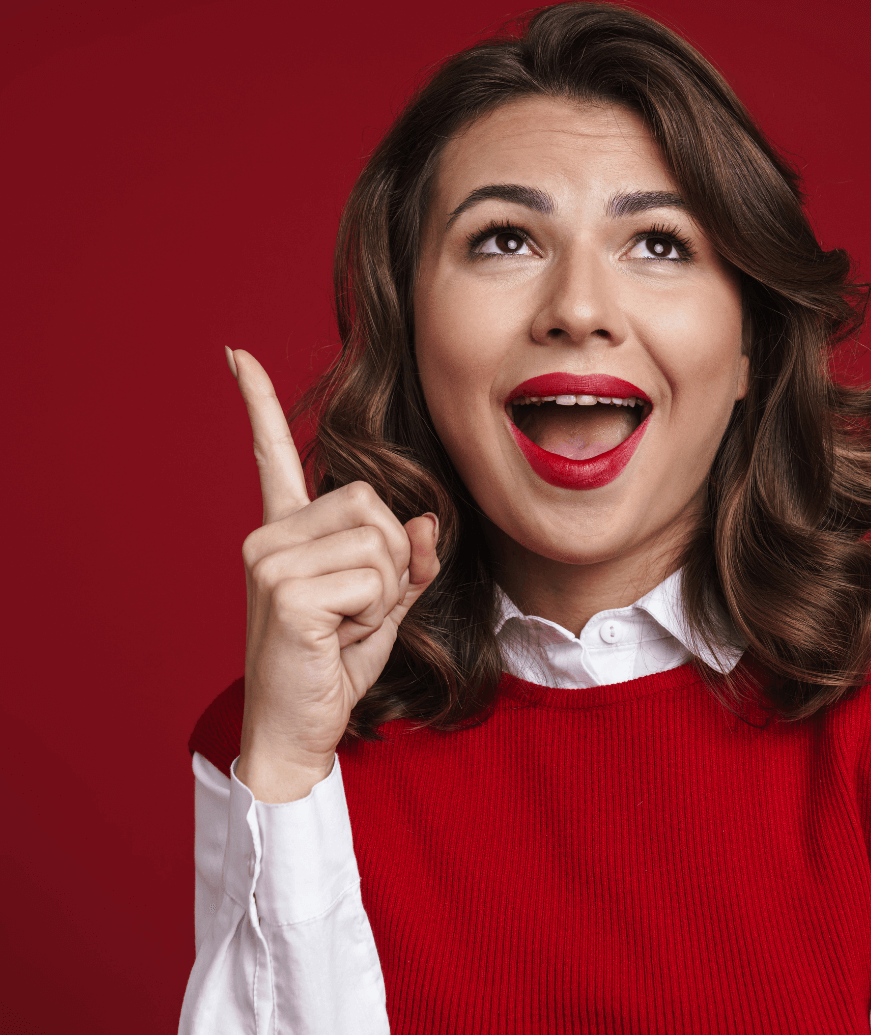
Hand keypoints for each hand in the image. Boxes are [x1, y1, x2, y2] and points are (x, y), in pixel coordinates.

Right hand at [226, 348, 438, 801]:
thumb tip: (425, 519)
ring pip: (381, 541)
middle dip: (392, 559)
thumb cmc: (334, 662)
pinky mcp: (284, 589)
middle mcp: (269, 535)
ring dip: (385, 593)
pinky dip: (376, 615)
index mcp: (285, 531)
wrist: (298, 727)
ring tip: (347, 625)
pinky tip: (337, 638)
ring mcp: (269, 558)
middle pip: (373, 503)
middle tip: (358, 608)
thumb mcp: (382, 604)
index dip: (257, 403)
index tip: (235, 354)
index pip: (271, 455)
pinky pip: (373, 580)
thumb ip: (405, 559)